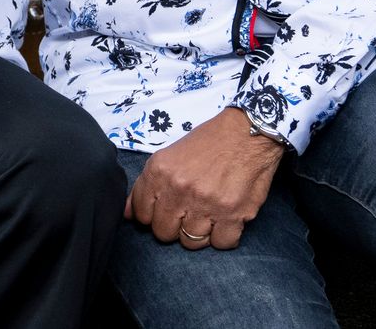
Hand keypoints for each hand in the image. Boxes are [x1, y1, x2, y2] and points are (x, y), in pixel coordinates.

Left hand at [124, 107, 285, 250]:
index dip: (151, 216)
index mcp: (159, 172)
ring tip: (206, 216)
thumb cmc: (208, 143)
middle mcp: (179, 189)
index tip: (163, 211)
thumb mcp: (168, 155)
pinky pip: (220, 244)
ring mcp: (206, 203)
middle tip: (186, 214)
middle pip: (163, 232)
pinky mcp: (233, 214)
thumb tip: (128, 215)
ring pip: (190, 242)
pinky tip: (223, 221)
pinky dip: (222, 237)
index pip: (141, 214)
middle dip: (173, 227)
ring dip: (198, 233)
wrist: (248, 133)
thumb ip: (146, 185)